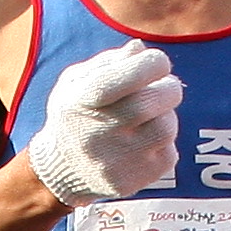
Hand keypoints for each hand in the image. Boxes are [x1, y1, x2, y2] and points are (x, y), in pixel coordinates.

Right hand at [23, 40, 184, 205]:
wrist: (61, 170)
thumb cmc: (76, 114)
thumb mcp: (76, 81)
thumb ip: (107, 62)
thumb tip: (139, 49)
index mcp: (80, 101)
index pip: (123, 75)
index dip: (150, 63)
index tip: (158, 62)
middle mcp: (95, 133)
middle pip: (153, 100)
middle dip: (168, 87)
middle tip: (165, 87)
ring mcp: (114, 161)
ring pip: (166, 128)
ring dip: (166, 116)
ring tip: (151, 116)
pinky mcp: (131, 181)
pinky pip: (168, 154)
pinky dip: (163, 143)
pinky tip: (145, 141)